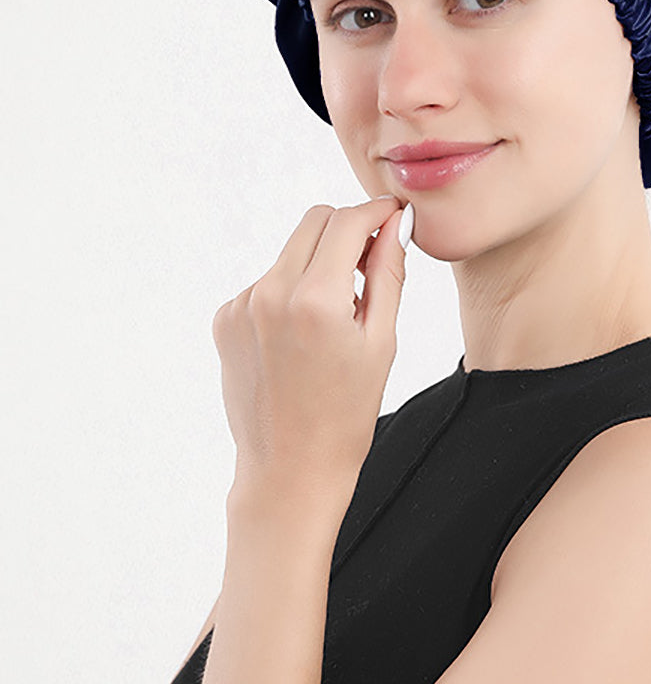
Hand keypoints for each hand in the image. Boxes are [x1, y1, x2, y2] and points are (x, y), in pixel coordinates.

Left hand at [211, 195, 409, 506]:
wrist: (290, 470)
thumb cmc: (346, 414)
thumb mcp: (381, 342)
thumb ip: (388, 272)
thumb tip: (394, 223)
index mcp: (315, 300)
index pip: (347, 221)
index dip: (376, 213)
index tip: (393, 216)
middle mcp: (270, 294)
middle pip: (314, 222)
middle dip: (346, 230)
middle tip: (370, 264)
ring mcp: (241, 306)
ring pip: (290, 252)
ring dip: (316, 265)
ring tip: (334, 320)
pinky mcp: (224, 320)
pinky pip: (266, 282)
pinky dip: (289, 293)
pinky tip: (301, 337)